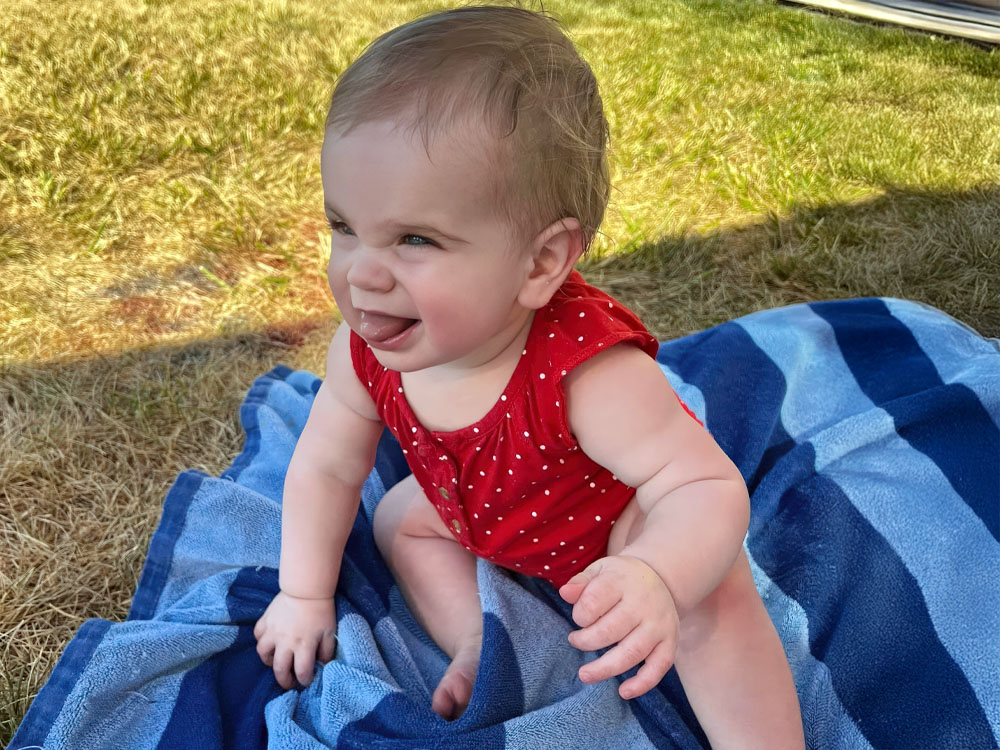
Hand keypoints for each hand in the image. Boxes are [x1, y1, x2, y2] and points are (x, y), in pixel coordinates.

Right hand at [254, 590, 336, 689]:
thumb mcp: (330, 632)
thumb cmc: (321, 610)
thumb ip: (326, 651)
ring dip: (269, 661)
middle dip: (284, 681)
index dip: (305, 681)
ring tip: (277, 661)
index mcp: (304, 645)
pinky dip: (262, 640)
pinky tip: (269, 641)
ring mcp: (273, 631)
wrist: (307, 588)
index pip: (302, 672)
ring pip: (263, 653)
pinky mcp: (265, 620)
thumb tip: (323, 665)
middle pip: (279, 669)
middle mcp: (286, 642)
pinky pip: (257, 635)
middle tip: (289, 682)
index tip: (307, 681)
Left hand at [558, 554, 678, 699]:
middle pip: (610, 631)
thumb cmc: (621, 578)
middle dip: (586, 641)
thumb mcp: (599, 570)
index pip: (593, 603)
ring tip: (585, 674)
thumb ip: (581, 582)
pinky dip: (642, 683)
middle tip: (575, 641)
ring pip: (632, 652)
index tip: (579, 617)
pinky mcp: (670, 642)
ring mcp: (658, 624)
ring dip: (605, 668)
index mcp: (621, 582)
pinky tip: (624, 692)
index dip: (579, 615)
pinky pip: (659, 667)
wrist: (660, 578)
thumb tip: (565, 593)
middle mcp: (643, 604)